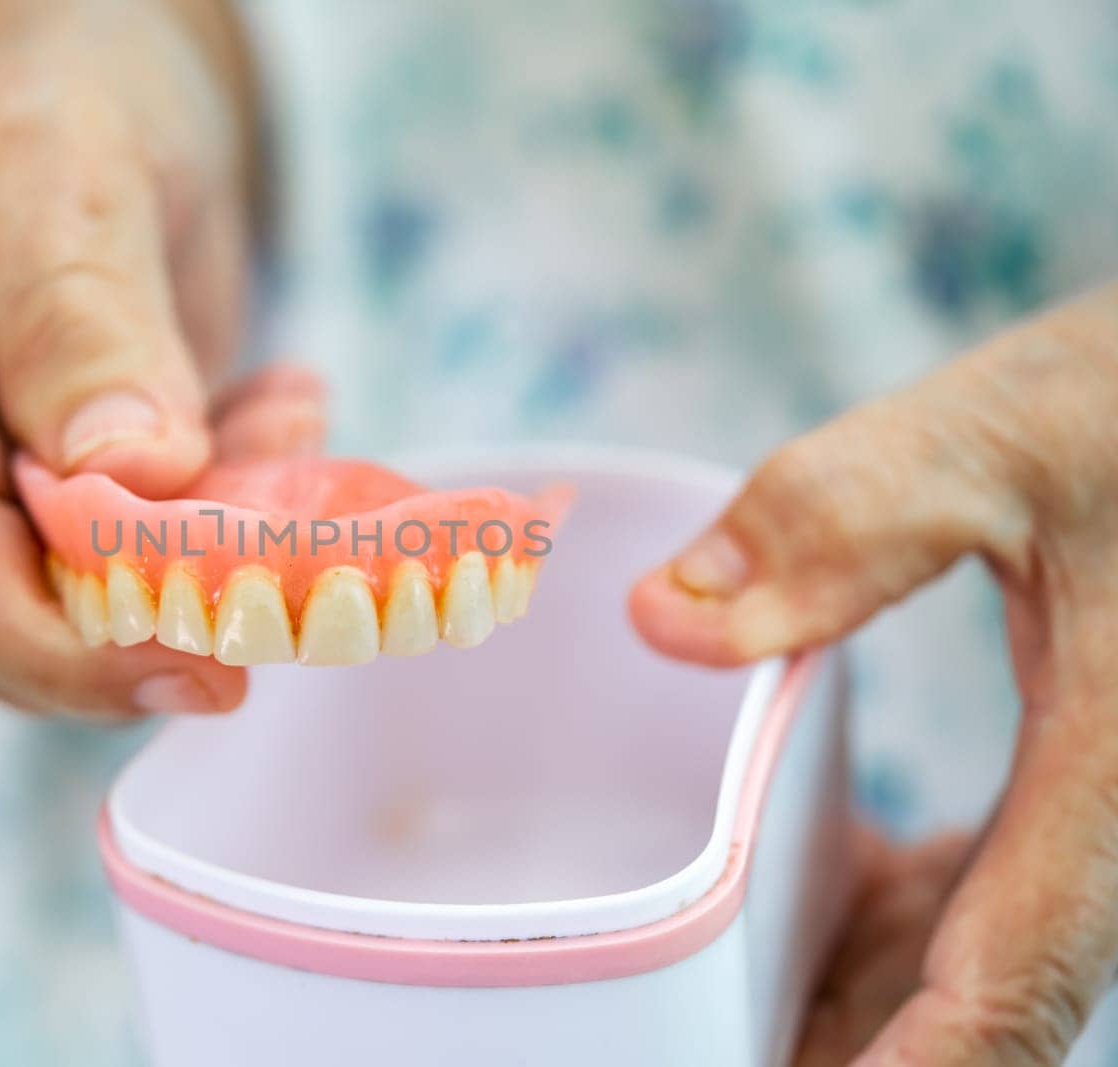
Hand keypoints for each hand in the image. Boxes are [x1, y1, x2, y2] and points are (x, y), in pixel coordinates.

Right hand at [0, 4, 321, 715]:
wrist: (79, 98)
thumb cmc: (60, 96)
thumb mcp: (73, 158)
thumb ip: (82, 312)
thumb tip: (123, 474)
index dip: (56, 640)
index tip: (205, 664)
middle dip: (145, 618)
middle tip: (302, 570)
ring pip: (55, 605)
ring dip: (194, 555)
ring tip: (284, 427)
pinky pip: (100, 574)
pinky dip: (203, 528)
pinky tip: (267, 425)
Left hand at [630, 285, 1117, 1063]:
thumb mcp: (996, 441)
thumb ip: (836, 523)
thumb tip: (662, 617)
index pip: (1014, 980)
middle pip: (997, 1000)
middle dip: (864, 1049)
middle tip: (717, 1043)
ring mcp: (1107, 803)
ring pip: (995, 957)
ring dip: (878, 998)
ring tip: (738, 1008)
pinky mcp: (1085, 774)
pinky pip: (992, 887)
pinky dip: (903, 912)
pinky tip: (824, 884)